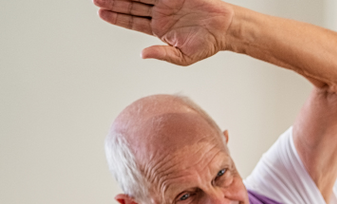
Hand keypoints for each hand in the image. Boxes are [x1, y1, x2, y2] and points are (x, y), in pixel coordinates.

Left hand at [93, 0, 234, 65]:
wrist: (226, 29)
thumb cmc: (208, 44)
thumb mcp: (183, 57)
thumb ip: (163, 55)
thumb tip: (143, 55)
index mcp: (160, 29)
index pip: (132, 22)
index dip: (117, 17)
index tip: (101, 13)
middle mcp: (160, 14)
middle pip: (132, 5)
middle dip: (113, 1)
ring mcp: (167, 2)